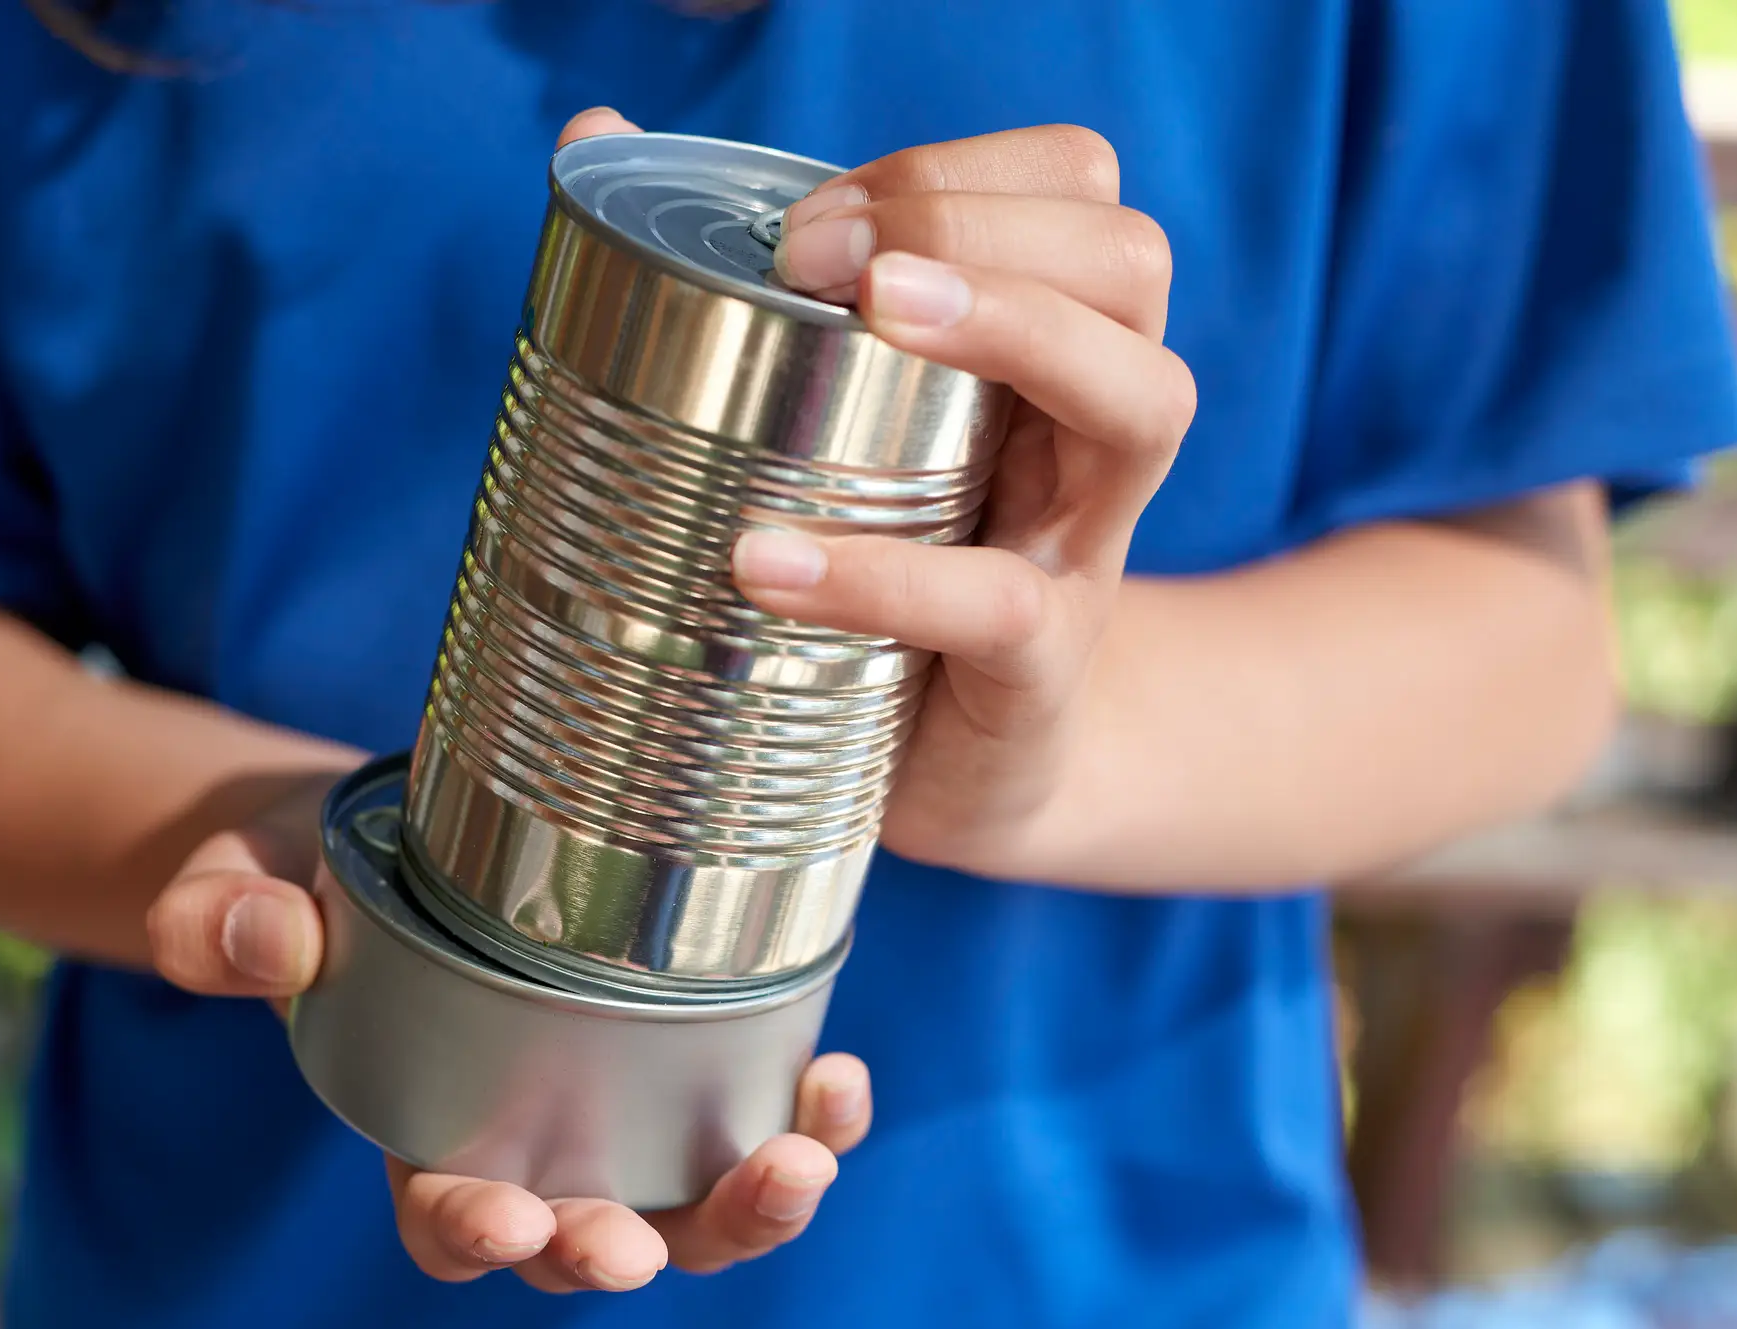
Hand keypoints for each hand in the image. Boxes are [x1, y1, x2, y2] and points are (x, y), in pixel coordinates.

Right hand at [144, 765, 873, 1291]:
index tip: (508, 1219)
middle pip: (591, 1237)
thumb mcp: (244, 885)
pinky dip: (803, 1113)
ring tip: (802, 1160)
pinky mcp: (687, 1050)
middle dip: (626, 1250)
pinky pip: (755, 1110)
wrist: (390, 832)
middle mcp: (532, 1141)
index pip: (449, 1216)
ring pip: (693, 1202)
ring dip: (750, 1205)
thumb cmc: (309, 880)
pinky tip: (833, 1079)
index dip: (479, 1234)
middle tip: (642, 1248)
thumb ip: (228, 922)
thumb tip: (260, 940)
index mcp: (423, 1127)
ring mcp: (618, 1106)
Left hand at [731, 124, 1195, 877]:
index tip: (806, 226)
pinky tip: (766, 560)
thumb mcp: (828, 432)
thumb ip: (727, 292)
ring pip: (1142, 398)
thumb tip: (594, 139)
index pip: (1075, 192)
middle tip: (825, 262)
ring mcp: (1081, 553)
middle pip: (1130, 263)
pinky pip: (1000, 606)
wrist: (954, 781)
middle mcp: (1087, 435)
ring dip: (1015, 326)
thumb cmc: (879, 581)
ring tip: (874, 313)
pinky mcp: (1041, 675)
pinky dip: (883, 574)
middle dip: (980, 222)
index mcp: (1039, 353)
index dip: (958, 174)